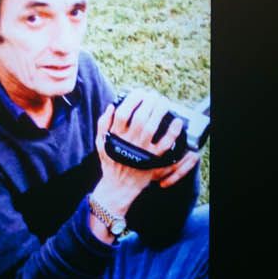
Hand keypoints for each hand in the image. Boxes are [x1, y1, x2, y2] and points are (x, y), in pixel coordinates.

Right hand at [91, 89, 199, 227]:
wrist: (118, 185)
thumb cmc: (110, 161)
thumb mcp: (100, 142)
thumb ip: (103, 123)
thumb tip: (111, 106)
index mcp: (115, 135)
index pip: (123, 112)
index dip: (133, 99)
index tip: (140, 92)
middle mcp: (128, 141)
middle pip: (139, 116)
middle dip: (149, 102)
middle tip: (155, 95)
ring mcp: (141, 150)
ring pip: (151, 127)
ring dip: (159, 112)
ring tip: (164, 102)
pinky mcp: (152, 160)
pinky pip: (164, 145)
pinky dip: (172, 133)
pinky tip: (176, 122)